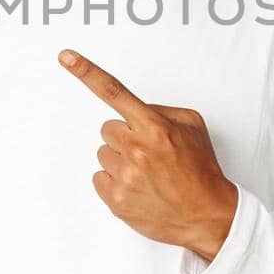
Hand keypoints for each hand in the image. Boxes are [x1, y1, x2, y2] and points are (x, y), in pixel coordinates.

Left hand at [59, 49, 239, 261]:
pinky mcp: (116, 200)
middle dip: (125, 138)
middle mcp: (137, 149)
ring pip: (103, 154)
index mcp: (154, 127)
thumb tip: (135, 110)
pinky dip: (115, 182)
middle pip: (108, 129)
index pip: (114, 92)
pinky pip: (99, 178)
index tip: (66, 57)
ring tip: (147, 174)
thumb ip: (161, 111)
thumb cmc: (200, 170)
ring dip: (120, 161)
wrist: (208, 216)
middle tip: (149, 155)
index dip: (87, 72)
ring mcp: (125, 176)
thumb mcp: (192, 127)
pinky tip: (138, 188)